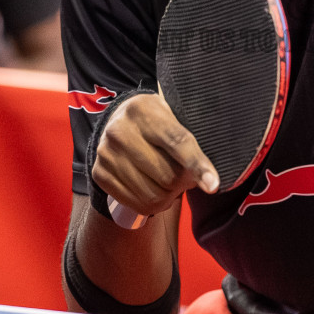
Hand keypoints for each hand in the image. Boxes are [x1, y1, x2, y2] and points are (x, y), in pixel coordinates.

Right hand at [91, 93, 218, 221]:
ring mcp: (107, 154)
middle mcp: (119, 130)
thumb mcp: (172, 114)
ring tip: (172, 183)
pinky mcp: (100, 174)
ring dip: (171, 196)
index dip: (197, 164)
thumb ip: (189, 138)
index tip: (213, 185)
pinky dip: (154, 204)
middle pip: (167, 174)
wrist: (115, 122)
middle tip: (188, 176)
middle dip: (184, 182)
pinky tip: (156, 190)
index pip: (177, 141)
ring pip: (153, 194)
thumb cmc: (154, 120)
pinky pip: (137, 204)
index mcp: (143, 109)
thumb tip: (210, 178)